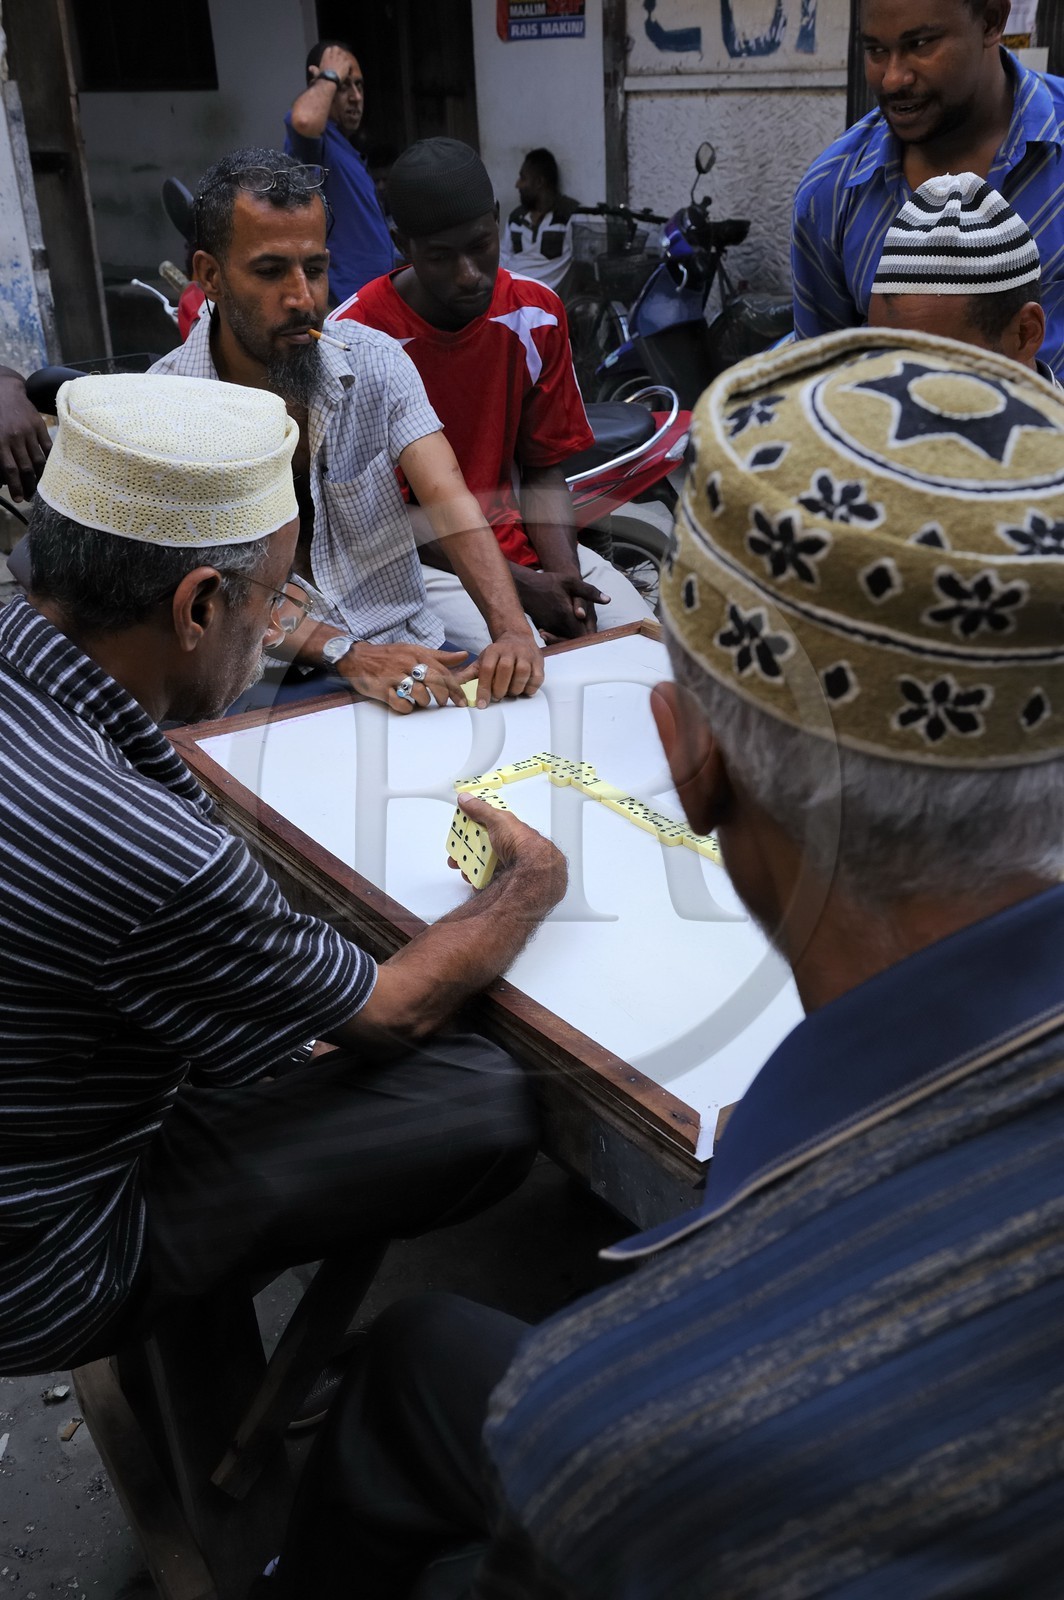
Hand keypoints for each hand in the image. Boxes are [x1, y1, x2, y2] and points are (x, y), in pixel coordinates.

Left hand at [0, 372, 50, 502]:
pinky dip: (49, 461)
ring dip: (39, 477)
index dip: (15, 486)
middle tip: (28, 497)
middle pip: (26, 468)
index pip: (10, 469)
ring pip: (38, 460)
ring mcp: (29, 431)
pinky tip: (49, 471)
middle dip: (28, 486)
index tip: (18, 498)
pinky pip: (47, 447)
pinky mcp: (39, 425)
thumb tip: (2, 475)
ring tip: (38, 487)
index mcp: (0, 440)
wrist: (4, 389)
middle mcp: (15, 437)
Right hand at [308, 45, 349, 83]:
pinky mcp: (346, 63)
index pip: (329, 49)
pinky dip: (349, 67)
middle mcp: (333, 55)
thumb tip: (310, 68)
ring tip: (345, 67)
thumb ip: (314, 70)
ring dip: (345, 59)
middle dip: (338, 52)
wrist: (329, 81)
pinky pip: (349, 62)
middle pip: (336, 48)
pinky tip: (349, 73)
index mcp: (325, 57)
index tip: (333, 57)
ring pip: (344, 54)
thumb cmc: (322, 78)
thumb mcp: (317, 73)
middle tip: (340, 60)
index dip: (331, 52)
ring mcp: (340, 58)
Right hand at [335, 641, 467, 713]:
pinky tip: (407, 705)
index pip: (442, 671)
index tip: (462, 700)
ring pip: (419, 694)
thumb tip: (464, 656)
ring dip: (424, 702)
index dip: (455, 688)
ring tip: (422, 702)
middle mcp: (406, 663)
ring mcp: (393, 676)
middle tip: (444, 703)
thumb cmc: (389, 655)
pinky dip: (407, 708)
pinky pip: (401, 704)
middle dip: (443, 696)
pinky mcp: (382, 689)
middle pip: (434, 682)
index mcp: (416, 654)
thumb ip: (439, 656)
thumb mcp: (414, 650)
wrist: (357, 657)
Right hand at [450, 791, 566, 913]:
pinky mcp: (501, 879)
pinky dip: (477, 879)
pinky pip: (484, 879)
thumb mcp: (499, 819)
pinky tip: (475, 877)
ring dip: (469, 866)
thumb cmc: (521, 843)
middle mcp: (505, 847)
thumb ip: (481, 809)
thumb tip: (466, 799)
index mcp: (506, 831)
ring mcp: (503, 864)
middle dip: (465, 851)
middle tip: (456, 854)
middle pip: (479, 847)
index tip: (459, 831)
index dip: (470, 829)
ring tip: (466, 867)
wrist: (531, 870)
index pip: (484, 826)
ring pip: (480, 864)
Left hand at [466, 629, 543, 705]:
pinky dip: (530, 687)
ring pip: (522, 673)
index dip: (484, 688)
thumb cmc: (498, 654)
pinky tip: (523, 690)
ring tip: (511, 692)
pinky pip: (537, 677)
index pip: (487, 669)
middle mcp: (510, 650)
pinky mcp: (538, 662)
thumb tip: (453, 685)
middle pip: (505, 669)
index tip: (482, 704)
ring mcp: (526, 655)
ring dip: (516, 688)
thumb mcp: (482, 661)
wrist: (517, 638)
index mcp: (494, 650)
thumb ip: (468, 674)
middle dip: (500, 688)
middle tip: (498, 697)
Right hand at [513, 566, 608, 640]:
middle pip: (573, 641)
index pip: (582, 635)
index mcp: (566, 615)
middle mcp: (556, 625)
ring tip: (579, 632)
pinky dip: (561, 636)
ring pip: (563, 641)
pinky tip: (566, 630)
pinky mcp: (542, 628)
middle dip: (582, 640)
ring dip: (571, 639)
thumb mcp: (571, 581)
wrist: (524, 585)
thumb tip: (607, 600)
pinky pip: (554, 637)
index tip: (595, 633)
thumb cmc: (549, 582)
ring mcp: (548, 628)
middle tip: (590, 636)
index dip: (590, 637)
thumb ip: (590, 591)